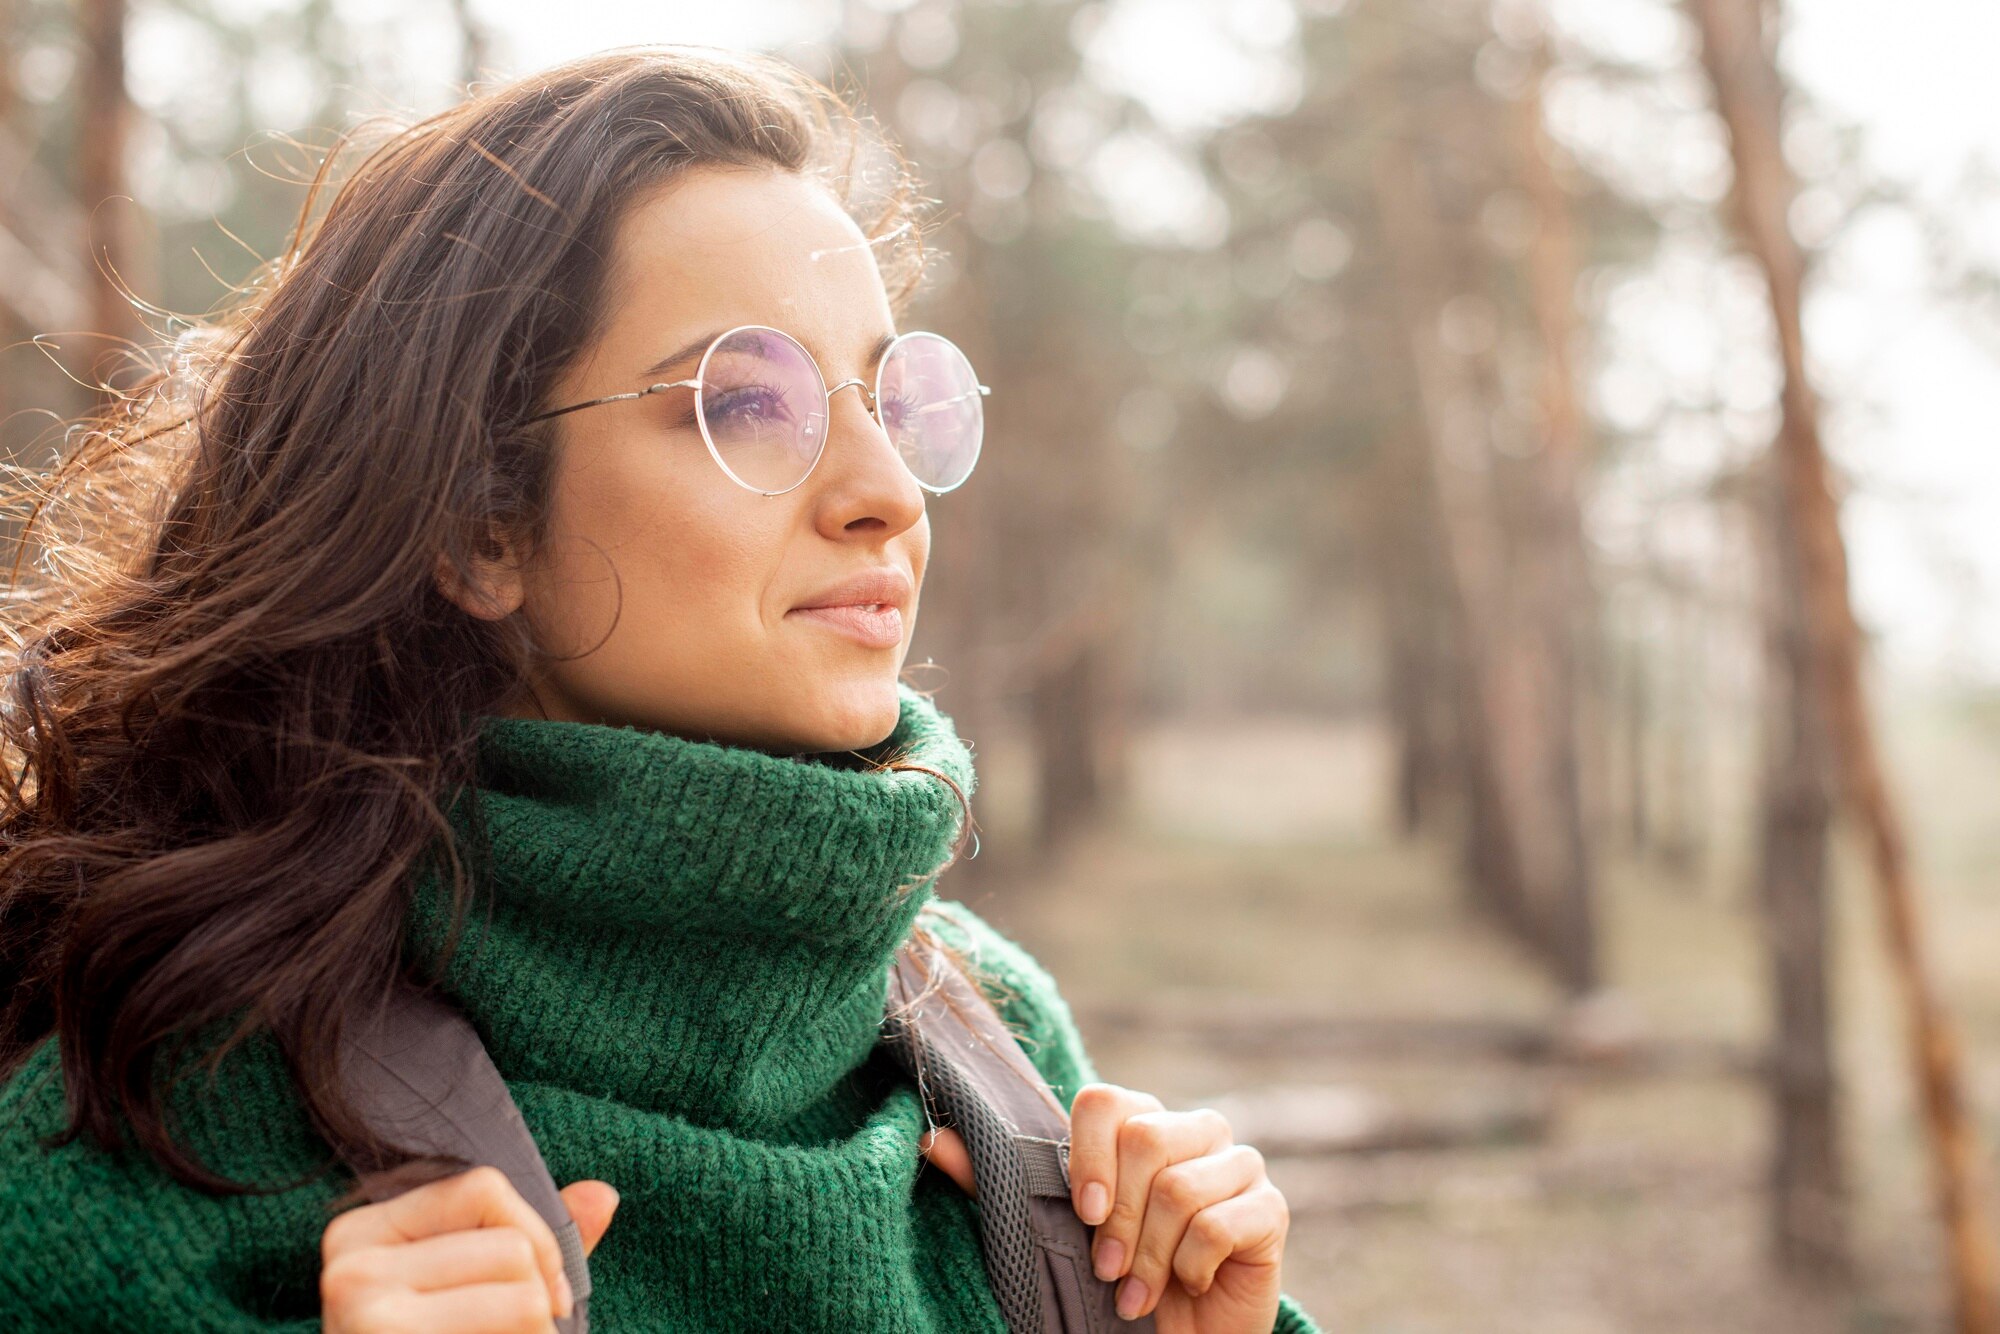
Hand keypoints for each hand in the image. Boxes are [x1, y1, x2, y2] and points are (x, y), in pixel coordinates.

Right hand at [320, 1164, 619, 1332]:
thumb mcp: (469, 1293)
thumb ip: (532, 1246)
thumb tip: (605, 1194)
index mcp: (362, 1234)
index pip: (483, 1187)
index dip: (536, 1235)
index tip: (546, 1292)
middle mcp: (351, 1270)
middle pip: (511, 1247)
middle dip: (536, 1303)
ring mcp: (366, 1319)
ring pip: (523, 1297)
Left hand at [1070, 1082, 1286, 1331]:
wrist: (1198, 1330)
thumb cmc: (1141, 1273)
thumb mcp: (1102, 1230)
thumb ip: (1092, 1195)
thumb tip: (1083, 1197)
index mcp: (1150, 1122)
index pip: (1106, 1103)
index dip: (1089, 1155)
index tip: (1086, 1213)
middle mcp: (1200, 1130)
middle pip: (1145, 1139)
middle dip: (1120, 1217)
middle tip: (1108, 1270)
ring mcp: (1242, 1164)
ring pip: (1178, 1188)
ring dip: (1150, 1256)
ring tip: (1139, 1294)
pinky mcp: (1271, 1207)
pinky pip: (1214, 1228)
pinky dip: (1191, 1267)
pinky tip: (1192, 1284)